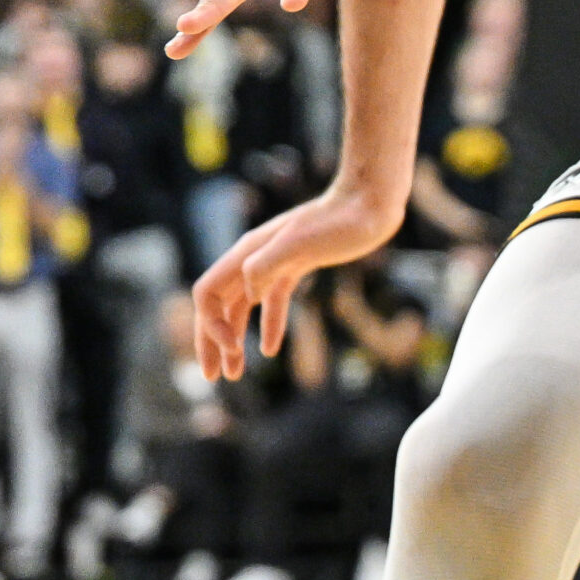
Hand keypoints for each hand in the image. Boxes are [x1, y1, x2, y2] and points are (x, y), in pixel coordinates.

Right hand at [191, 183, 404, 379]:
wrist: (372, 202)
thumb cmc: (340, 220)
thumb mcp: (300, 242)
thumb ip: (267, 264)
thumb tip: (249, 291)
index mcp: (247, 253)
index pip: (207, 294)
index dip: (210, 325)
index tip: (233, 349)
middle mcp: (254, 259)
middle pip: (218, 306)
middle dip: (211, 342)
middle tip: (215, 377)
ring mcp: (276, 263)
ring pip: (242, 307)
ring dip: (234, 340)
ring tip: (233, 373)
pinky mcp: (298, 266)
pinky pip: (274, 301)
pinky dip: (269, 325)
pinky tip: (270, 349)